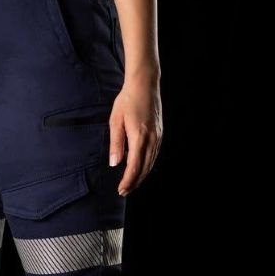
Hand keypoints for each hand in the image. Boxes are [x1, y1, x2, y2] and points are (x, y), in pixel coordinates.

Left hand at [109, 73, 162, 194]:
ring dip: (141, 175)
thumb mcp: (115, 121)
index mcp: (139, 136)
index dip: (128, 181)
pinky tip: (140, 169)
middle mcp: (152, 138)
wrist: (145, 83)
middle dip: (134, 182)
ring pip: (151, 163)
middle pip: (144, 168)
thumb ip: (116, 144)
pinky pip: (154, 155)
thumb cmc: (127, 100)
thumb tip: (114, 163)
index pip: (134, 166)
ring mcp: (158, 136)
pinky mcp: (160, 133)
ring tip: (131, 184)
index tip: (121, 190)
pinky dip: (147, 165)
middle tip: (124, 191)